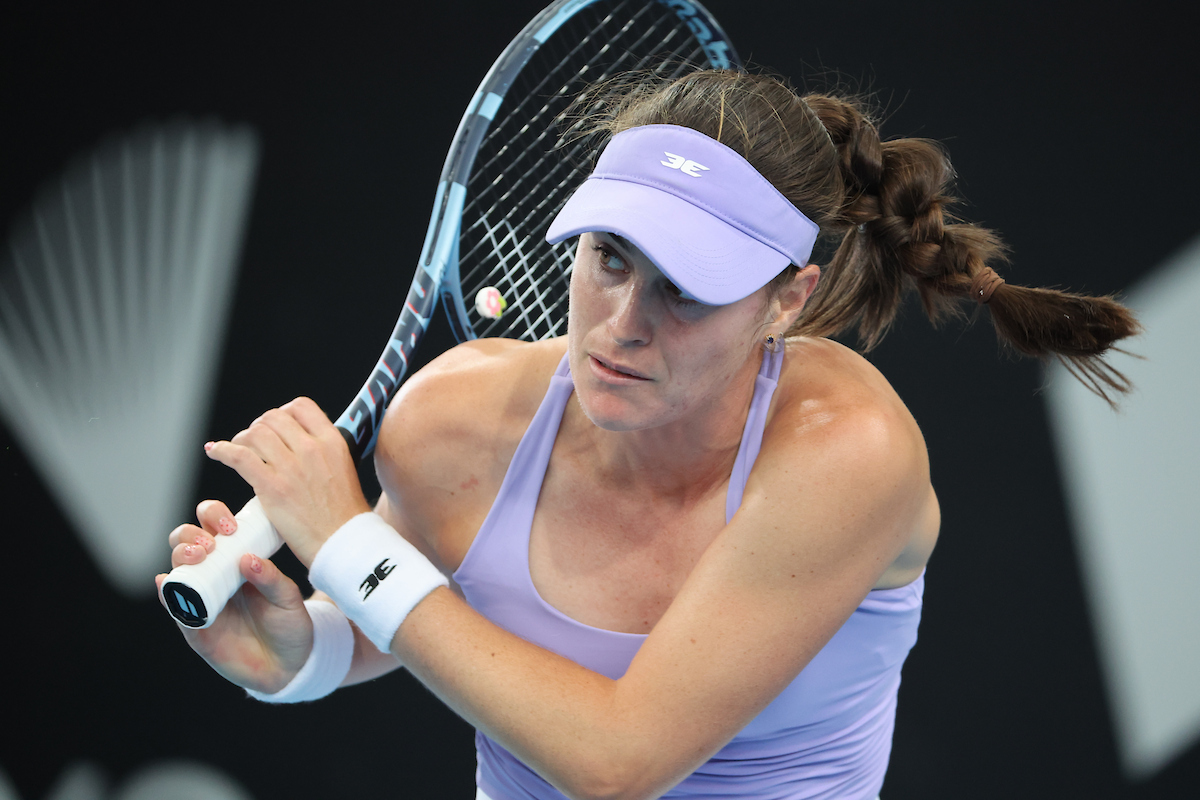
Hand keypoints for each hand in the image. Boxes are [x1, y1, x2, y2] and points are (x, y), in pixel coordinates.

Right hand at [156, 500, 312, 692]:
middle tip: (209, 545)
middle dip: (190, 535)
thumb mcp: (289, 599)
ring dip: (179, 557)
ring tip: (197, 557)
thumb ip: (271, 580)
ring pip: (177, 569)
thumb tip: (247, 559)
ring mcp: (201, 599)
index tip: (231, 526)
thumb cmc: (290, 624)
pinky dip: (168, 594)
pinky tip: (168, 583)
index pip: (215, 526)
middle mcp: (214, 574)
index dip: (214, 517)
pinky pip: (175, 608)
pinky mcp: (194, 627)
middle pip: (186, 542)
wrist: (287, 666)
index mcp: (237, 559)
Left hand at [203, 397, 371, 565]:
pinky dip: (222, 451)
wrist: (344, 543)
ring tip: (237, 450)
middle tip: (254, 442)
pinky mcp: (273, 487)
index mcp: (333, 442)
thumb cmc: (344, 514)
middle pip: (273, 418)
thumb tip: (302, 445)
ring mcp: (292, 467)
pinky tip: (215, 452)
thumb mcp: (344, 470)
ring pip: (255, 433)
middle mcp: (312, 449)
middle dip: (259, 427)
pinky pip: (239, 457)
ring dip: (241, 439)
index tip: (276, 427)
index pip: (301, 407)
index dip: (283, 413)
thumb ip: (324, 454)